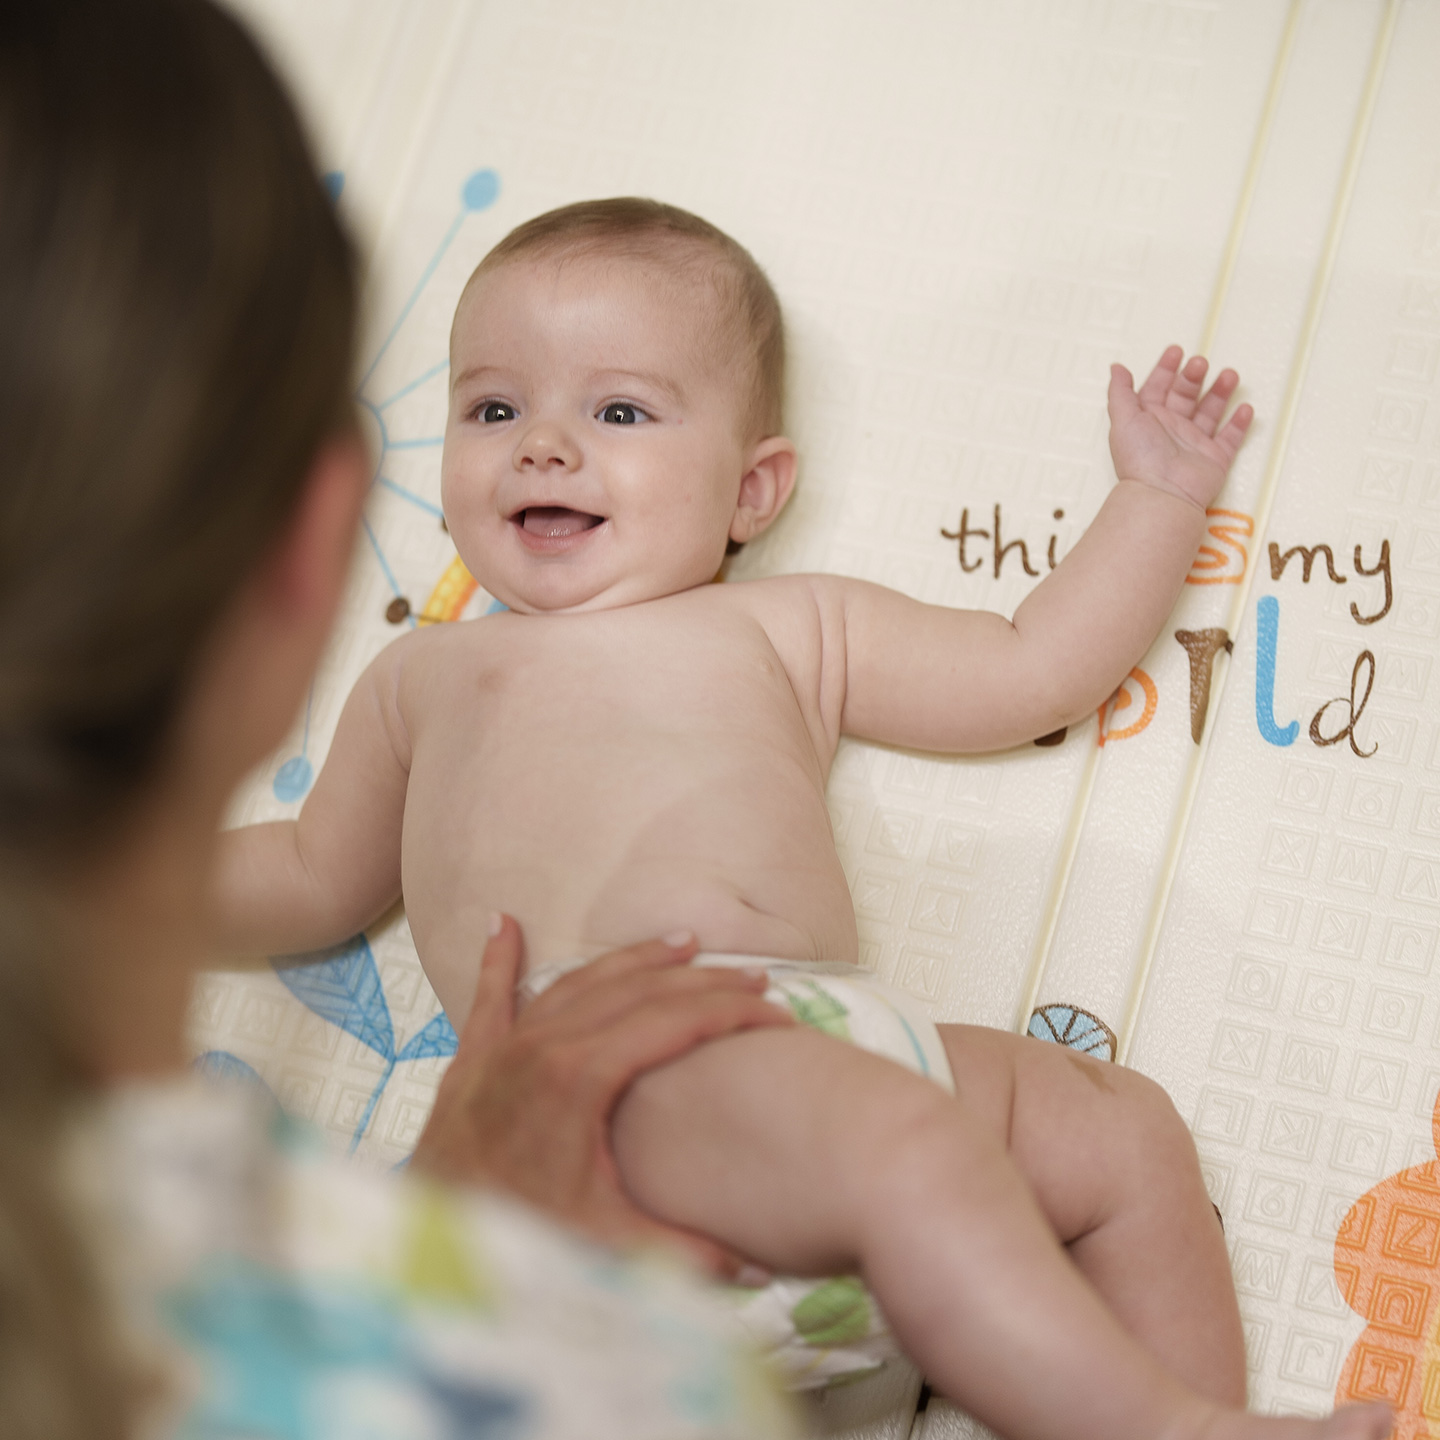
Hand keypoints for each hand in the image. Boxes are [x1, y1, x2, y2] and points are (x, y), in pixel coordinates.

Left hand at [411, 915, 793, 1277]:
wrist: (431, 1236)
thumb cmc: (519, 1239)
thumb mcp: (608, 1244)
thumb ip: (683, 1255)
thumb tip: (756, 1275)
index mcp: (583, 1078)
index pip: (676, 1023)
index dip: (733, 1012)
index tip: (776, 1011)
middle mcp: (546, 1046)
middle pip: (640, 990)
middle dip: (704, 979)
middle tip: (753, 975)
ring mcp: (507, 1046)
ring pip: (582, 981)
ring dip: (636, 959)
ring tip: (682, 942)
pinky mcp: (474, 1059)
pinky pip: (491, 995)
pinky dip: (499, 957)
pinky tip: (502, 923)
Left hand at [1107, 345, 1253, 508]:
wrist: (1163, 494)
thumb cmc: (1140, 457)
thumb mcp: (1123, 419)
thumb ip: (1120, 392)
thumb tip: (1116, 367)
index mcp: (1148, 420)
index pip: (1158, 388)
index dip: (1165, 369)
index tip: (1176, 351)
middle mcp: (1171, 430)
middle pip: (1185, 396)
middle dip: (1193, 377)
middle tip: (1200, 364)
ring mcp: (1194, 445)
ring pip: (1210, 412)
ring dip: (1220, 393)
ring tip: (1230, 374)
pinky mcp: (1215, 459)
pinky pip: (1231, 439)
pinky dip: (1239, 423)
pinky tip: (1245, 407)